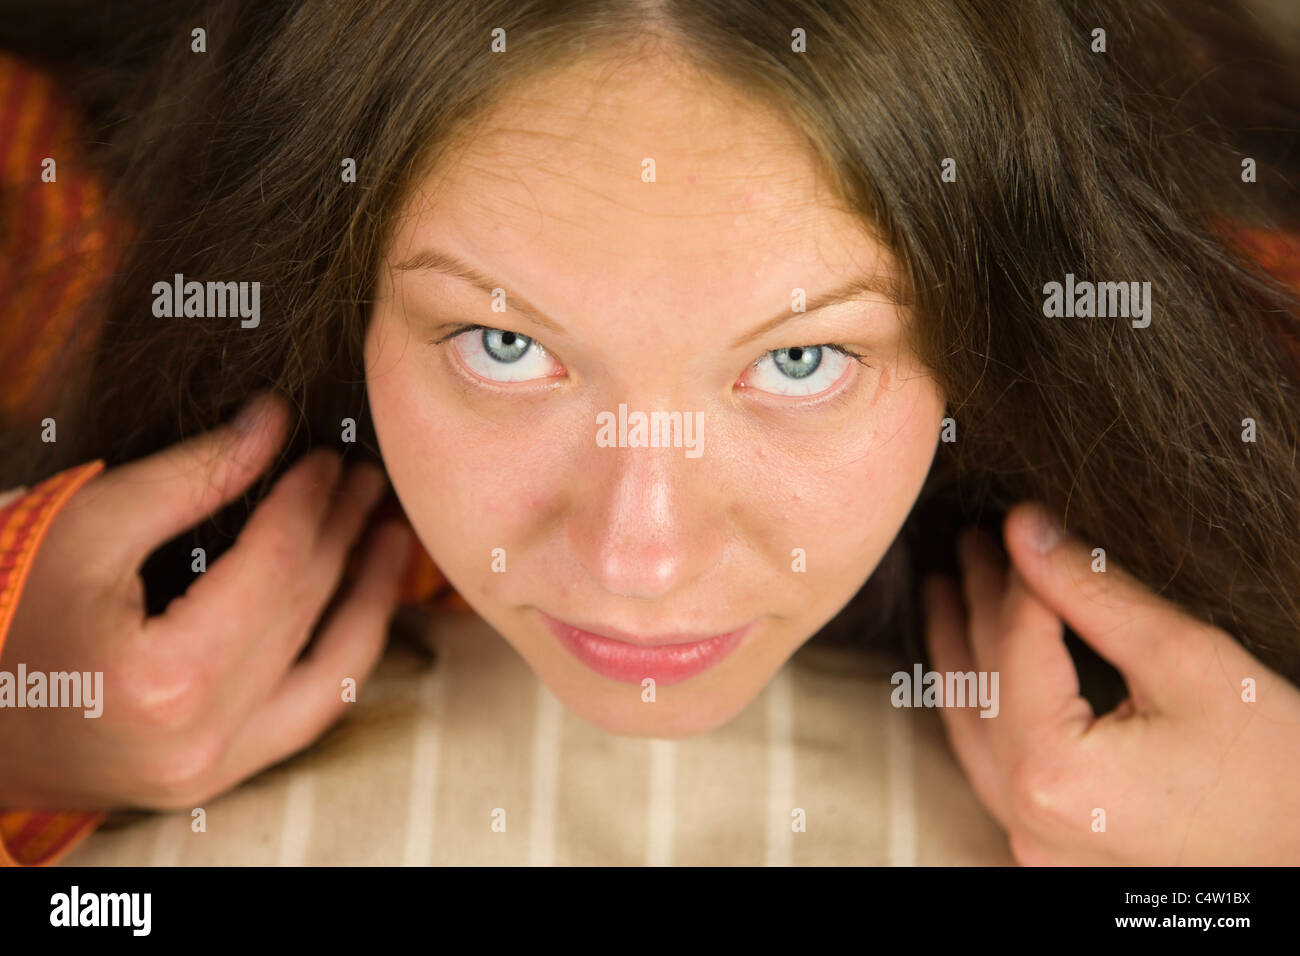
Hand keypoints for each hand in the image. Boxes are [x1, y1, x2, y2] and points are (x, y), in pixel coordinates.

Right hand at [0, 393, 414, 809]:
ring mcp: (218, 767)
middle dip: (342, 532)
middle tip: (365, 478)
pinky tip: (364, 603)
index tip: (327, 456)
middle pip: (304, 608)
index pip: (275, 566)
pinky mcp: (220, 777)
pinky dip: (347, 653)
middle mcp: (204, 736)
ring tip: (390, 534)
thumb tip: (273, 423)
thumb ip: (188, 476)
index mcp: (165, 676)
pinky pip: (313, 711)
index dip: (309, 501)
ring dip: (369, 593)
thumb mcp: (83, 528)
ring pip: (334, 669)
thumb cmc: (5, 612)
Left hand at [923, 501, 1299, 863]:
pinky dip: (981, 708)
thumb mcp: (1185, 661)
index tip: (1012, 518)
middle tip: (968, 541)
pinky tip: (973, 669)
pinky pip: (991, 766)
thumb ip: (1093, 592)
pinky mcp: (1051, 850)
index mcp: (1052, 771)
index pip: (1015, 643)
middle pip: (985, 682)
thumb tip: (1023, 526)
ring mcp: (1034, 841)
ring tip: (945, 590)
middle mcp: (1027, 816)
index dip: (1014, 572)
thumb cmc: (1276, 768)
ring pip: (972, 727)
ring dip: (960, 653)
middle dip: (977, 603)